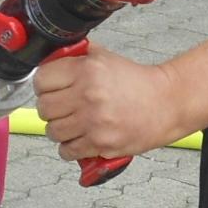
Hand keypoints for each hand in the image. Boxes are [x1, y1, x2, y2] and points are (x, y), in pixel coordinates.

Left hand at [34, 44, 182, 163]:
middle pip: (44, 108)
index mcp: (87, 70)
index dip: (44, 85)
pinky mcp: (100, 144)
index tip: (51, 89)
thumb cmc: (137, 82)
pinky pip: (67, 151)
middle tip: (62, 108)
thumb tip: (53, 56)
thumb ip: (79, 56)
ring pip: (52, 131)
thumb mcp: (106, 58)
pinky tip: (80, 139)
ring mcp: (93, 122)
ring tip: (73, 124)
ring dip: (59, 129)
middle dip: (51, 109)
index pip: (41, 80)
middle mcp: (87, 95)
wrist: (166, 103)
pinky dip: (70, 147)